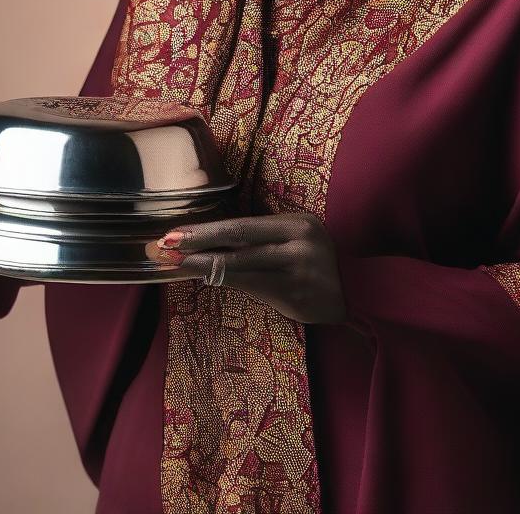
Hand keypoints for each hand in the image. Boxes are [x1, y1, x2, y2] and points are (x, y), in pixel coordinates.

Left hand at [154, 213, 348, 325]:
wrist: (357, 292)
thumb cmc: (317, 263)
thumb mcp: (298, 239)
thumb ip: (265, 236)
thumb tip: (212, 238)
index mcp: (298, 223)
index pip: (242, 226)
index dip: (205, 230)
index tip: (174, 232)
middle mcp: (299, 243)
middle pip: (237, 241)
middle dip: (195, 243)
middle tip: (162, 246)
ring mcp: (298, 271)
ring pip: (239, 267)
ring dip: (201, 266)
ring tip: (172, 265)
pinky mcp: (296, 297)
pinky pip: (251, 287)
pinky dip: (223, 281)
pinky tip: (204, 278)